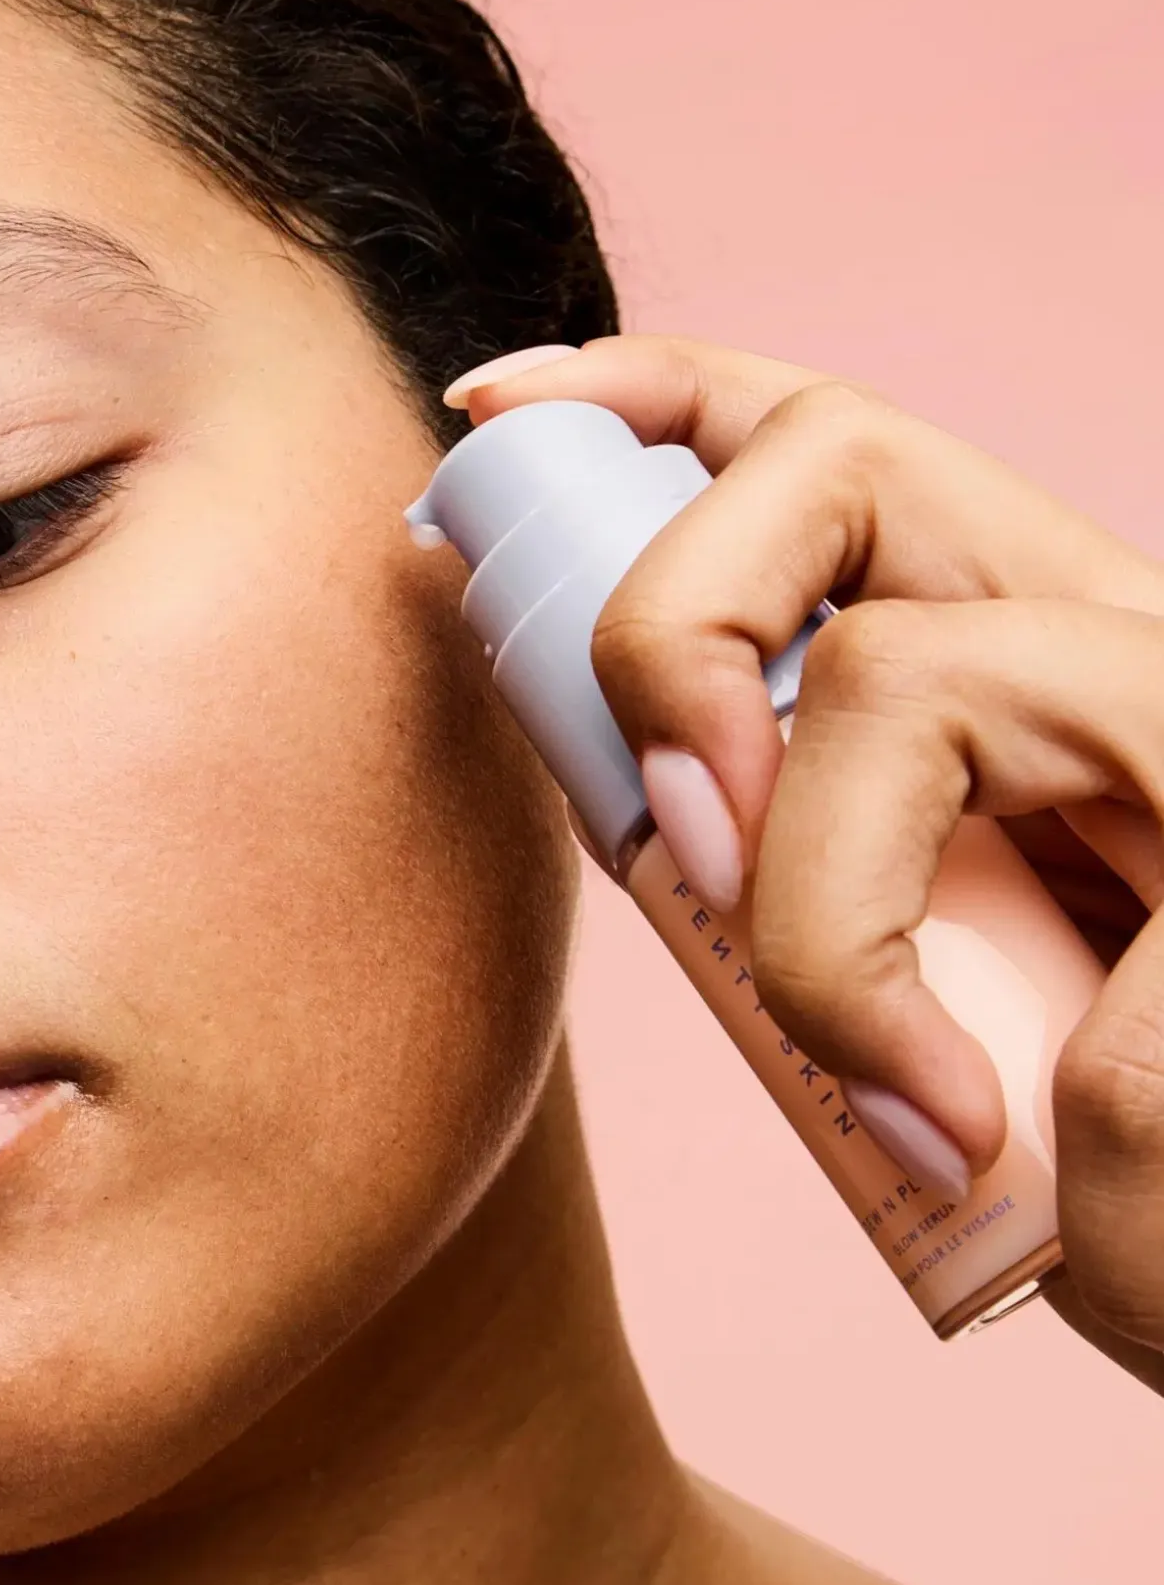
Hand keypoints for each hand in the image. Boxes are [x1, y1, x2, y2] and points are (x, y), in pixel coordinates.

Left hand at [450, 335, 1163, 1387]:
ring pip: (899, 676)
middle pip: (835, 456)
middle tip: (672, 846)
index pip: (827, 442)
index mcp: (1031, 646)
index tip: (484, 407)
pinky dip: (971, 1083)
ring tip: (903, 1102)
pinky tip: (1049, 1195)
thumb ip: (816, 851)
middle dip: (668, 630)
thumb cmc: (1083, 1140)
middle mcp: (1124, 635)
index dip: (645, 389)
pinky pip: (1022, 937)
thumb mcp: (933, 969)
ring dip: (819, 919)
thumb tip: (653, 797)